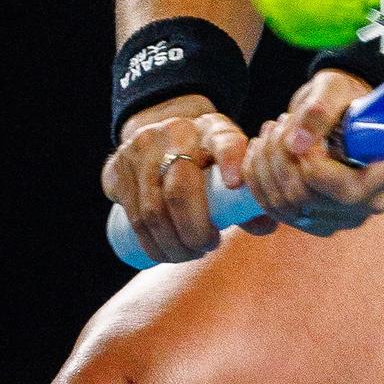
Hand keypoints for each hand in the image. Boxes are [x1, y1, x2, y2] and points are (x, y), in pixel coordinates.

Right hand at [103, 100, 255, 267]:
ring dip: (172, 243)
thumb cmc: (207, 158)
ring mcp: (141, 149)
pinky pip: (132, 215)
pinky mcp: (117, 167)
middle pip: (181, 189)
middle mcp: (175, 133)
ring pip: (153, 209)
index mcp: (213, 129)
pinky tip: (163, 252)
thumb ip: (248, 197)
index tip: (234, 184)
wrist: (162, 134)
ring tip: (188, 254)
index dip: (231, 160)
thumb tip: (265, 226)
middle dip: (195, 230)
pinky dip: (150, 242)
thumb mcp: (231, 164)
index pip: (224, 141)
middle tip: (207, 247)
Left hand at [240, 70, 383, 237]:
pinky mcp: (317, 222)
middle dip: (281, 156)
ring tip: (271, 131)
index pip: (346, 190)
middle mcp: (369, 204)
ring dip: (265, 163)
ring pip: (284, 204)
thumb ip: (321, 109)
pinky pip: (274, 209)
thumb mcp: (335, 88)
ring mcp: (342, 218)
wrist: (339, 116)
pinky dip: (257, 178)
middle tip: (279, 122)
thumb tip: (298, 143)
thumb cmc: (344, 99)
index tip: (302, 134)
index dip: (314, 164)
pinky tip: (260, 150)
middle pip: (307, 197)